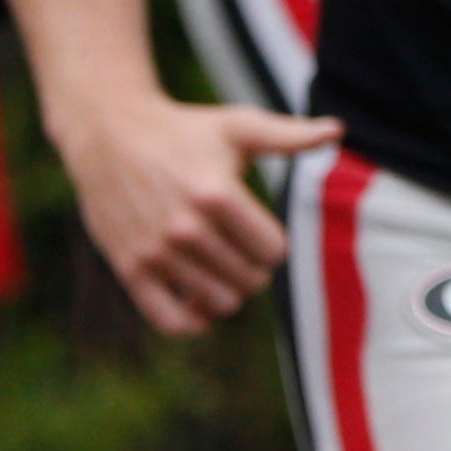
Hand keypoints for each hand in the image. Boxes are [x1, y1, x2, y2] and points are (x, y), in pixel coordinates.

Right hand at [60, 94, 339, 334]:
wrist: (111, 136)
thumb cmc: (185, 130)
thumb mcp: (238, 126)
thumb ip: (289, 136)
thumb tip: (339, 130)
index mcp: (217, 196)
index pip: (272, 251)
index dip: (275, 246)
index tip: (262, 234)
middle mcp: (185, 228)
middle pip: (249, 280)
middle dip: (255, 270)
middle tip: (242, 252)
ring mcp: (154, 252)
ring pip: (217, 302)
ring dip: (229, 293)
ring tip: (222, 270)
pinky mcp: (129, 269)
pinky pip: (169, 321)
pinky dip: (192, 323)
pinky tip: (199, 304)